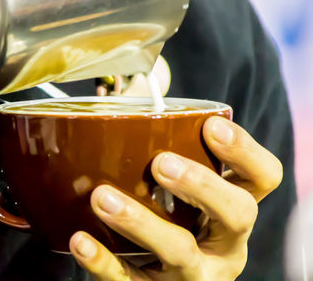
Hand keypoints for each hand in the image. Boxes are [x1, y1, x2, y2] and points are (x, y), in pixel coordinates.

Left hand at [69, 116, 282, 279]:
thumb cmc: (164, 215)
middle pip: (237, 214)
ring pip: (180, 252)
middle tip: (161, 164)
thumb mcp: (175, 187)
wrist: (148, 276)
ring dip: (142, 222)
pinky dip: (105, 261)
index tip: (211, 126)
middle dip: (202, 185)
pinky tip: (81, 240)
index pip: (262, 178)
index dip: (245, 152)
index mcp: (233, 209)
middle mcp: (224, 244)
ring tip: (102, 197)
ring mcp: (193, 275)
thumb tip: (131, 82)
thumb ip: (164, 143)